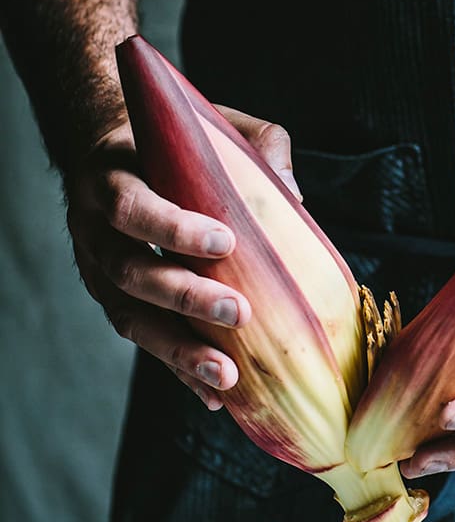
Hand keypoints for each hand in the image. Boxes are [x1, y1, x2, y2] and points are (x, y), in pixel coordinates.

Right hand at [64, 103, 301, 409]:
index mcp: (111, 178)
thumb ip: (256, 146)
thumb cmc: (174, 141)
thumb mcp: (212, 125)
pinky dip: (179, 369)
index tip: (225, 242)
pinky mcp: (115, 302)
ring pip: (131, 318)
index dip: (173, 228)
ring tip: (226, 376)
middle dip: (185, 297)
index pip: (132, 207)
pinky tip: (215, 396)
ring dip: (179, 349)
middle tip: (240, 312)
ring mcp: (99, 271)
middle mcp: (94, 230)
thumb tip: (294, 195)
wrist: (114, 151)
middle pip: (131, 272)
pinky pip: (144, 340)